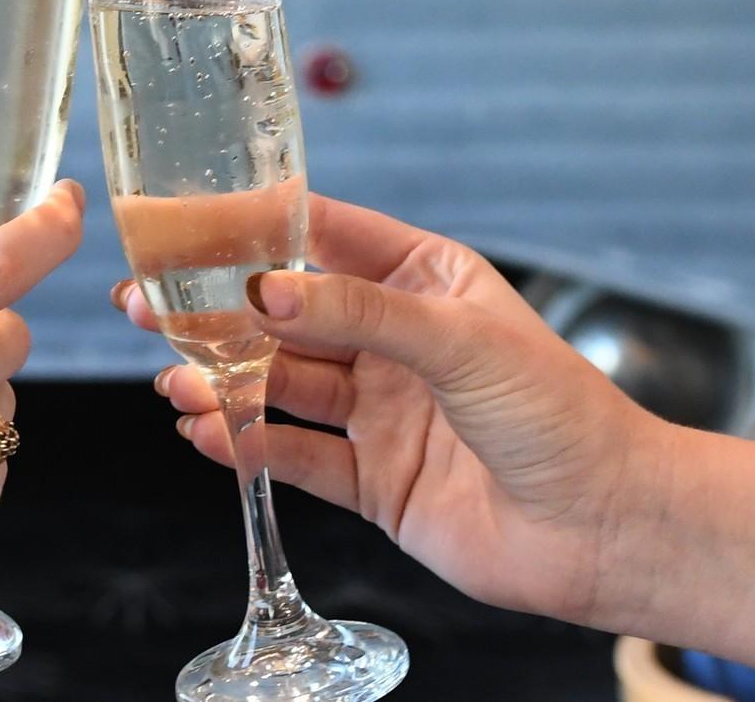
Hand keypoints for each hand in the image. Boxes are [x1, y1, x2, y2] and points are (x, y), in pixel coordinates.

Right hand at [115, 192, 665, 628]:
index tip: (187, 224)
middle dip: (218, 310)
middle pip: (287, 315)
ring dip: (224, 379)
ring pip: (282, 385)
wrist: (607, 530)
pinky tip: (206, 432)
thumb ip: (358, 311)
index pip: (323, 237)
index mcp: (421, 278)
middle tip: (147, 304)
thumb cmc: (560, 411)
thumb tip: (269, 287)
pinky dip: (248, 444)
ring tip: (174, 376)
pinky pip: (297, 455)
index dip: (255, 231)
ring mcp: (381, 409)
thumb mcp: (458, 338)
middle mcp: (393, 338)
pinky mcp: (374, 479)